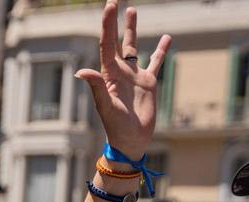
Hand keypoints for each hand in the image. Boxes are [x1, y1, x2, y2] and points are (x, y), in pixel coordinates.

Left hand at [76, 1, 170, 161]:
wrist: (131, 140)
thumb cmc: (116, 126)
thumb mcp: (106, 106)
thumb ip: (96, 87)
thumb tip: (82, 71)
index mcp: (108, 74)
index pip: (107, 43)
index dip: (107, 24)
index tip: (110, 5)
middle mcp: (120, 71)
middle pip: (117, 40)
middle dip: (115, 22)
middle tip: (115, 1)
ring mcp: (134, 75)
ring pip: (133, 47)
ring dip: (132, 29)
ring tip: (132, 11)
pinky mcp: (148, 82)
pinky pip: (155, 61)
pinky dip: (161, 50)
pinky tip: (166, 38)